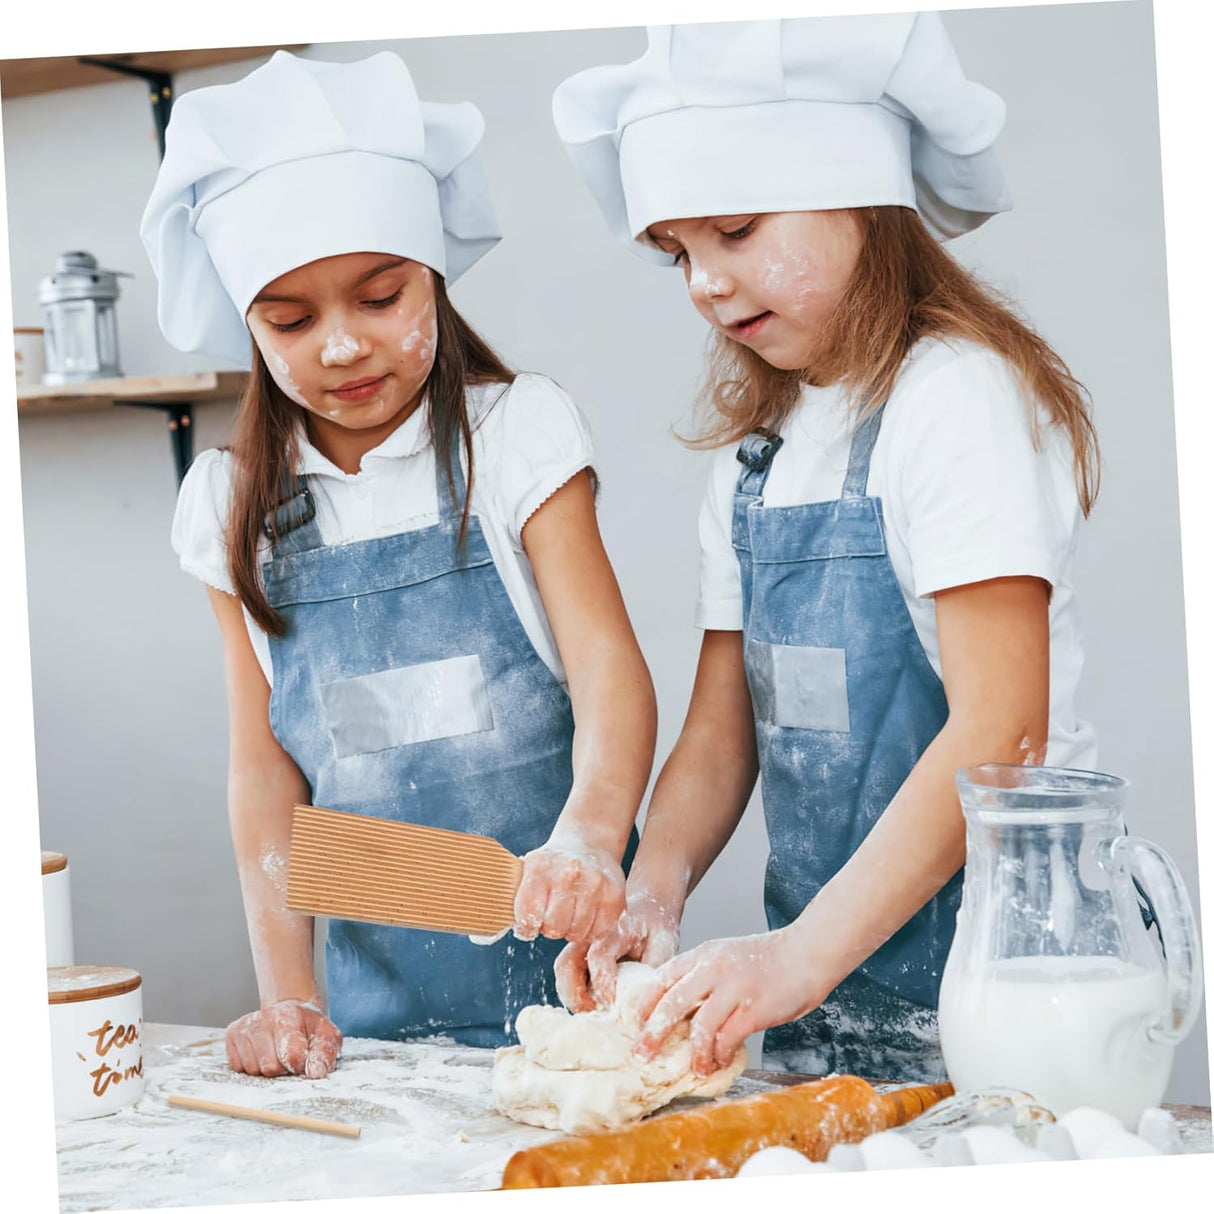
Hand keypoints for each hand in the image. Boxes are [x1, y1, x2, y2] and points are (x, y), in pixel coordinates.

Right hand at [225, 998, 342, 1078]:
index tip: (303, 1063)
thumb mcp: (325, 1036)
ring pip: (253, 1069)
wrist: (288, 1008)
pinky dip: (250, 1065)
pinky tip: (260, 1052)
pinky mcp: (231, 1034)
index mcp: (289, 1016)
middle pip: (270, 1067)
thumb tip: (315, 1073)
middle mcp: (263, 1018)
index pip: (291, 1055)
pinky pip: (238, 1067)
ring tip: (275, 1052)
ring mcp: (245, 1026)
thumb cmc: (307, 1027)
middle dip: (282, 1069)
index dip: (299, 1066)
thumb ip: (324, 1054)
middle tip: (288, 1056)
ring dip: (265, 1068)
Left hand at [513, 833, 625, 944]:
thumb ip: (509, 901)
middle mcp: (569, 874)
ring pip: (577, 933)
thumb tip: (484, 934)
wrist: (588, 844)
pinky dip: (590, 930)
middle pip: (554, 928)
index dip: (527, 927)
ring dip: (571, 930)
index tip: (530, 924)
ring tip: (569, 913)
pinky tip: (586, 915)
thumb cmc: (551, 865)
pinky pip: (598, 932)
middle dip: (550, 928)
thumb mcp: (527, 871)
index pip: (527, 916)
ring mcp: (595, 884)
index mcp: (540, 868)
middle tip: (552, 916)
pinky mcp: (614, 896)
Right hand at [555, 889, 680, 1011]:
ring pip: (563, 970)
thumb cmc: (655, 924)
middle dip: (576, 995)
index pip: (599, 955)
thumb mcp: (664, 941)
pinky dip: (574, 993)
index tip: (612, 1005)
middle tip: (595, 1016)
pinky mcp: (577, 953)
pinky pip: (566, 975)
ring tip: (593, 1014)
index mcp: (615, 928)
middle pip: (567, 963)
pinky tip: (592, 1006)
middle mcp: (590, 934)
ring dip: (572, 996)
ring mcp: (580, 943)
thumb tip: (646, 998)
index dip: (602, 983)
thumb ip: (654, 967)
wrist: (646, 905)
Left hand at [634, 927, 825, 1076]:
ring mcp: (733, 988)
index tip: (635, 1025)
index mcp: (703, 954)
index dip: (645, 1004)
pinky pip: (727, 1038)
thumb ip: (705, 976)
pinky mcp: (753, 1008)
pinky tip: (720, 1061)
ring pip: (699, 1026)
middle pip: (671, 1003)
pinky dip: (719, 1054)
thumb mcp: (727, 956)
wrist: (806, 952)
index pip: (662, 978)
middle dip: (653, 1033)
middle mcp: (712, 968)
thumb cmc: (768, 958)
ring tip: (694, 1068)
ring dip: (693, 1053)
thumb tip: (683, 1010)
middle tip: (642, 1054)